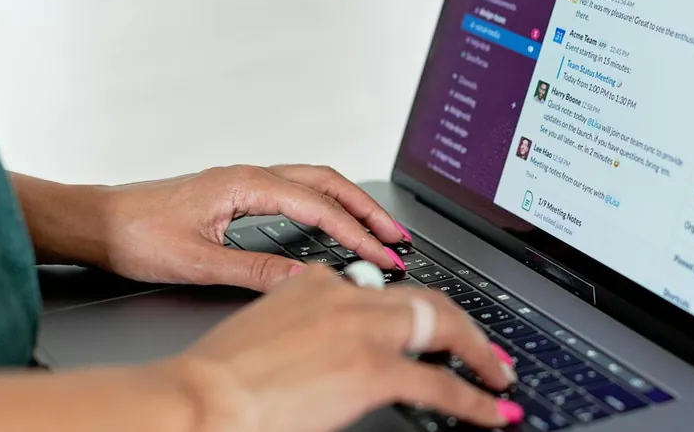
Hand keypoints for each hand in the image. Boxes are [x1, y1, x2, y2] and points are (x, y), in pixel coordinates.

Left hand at [15, 165, 411, 290]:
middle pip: (328, 183)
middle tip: (398, 237)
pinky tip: (333, 225)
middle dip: (368, 209)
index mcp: (244, 184)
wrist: (95, 222)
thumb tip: (304, 280)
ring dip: (350, 204)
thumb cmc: (134, 235)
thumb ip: (254, 271)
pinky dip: (326, 206)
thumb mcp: (197, 261)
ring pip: (314, 183)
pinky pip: (297, 192)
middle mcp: (249, 176)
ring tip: (377, 230)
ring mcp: (245, 182)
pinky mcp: (238, 194)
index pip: (318, 206)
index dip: (356, 232)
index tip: (382, 254)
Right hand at [167, 267, 523, 431]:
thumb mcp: (266, 332)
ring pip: (444, 328)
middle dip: (465, 326)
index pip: (386, 291)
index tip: (434, 325)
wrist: (196, 400)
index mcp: (318, 283)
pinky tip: (491, 410)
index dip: (421, 310)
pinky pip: (441, 383)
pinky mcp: (372, 369)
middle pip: (427, 300)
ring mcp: (363, 330)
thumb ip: (306, 327)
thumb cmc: (216, 380)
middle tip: (486, 350)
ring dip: (480, 354)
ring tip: (498, 375)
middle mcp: (346, 296)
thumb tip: (327, 348)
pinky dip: (474, 398)